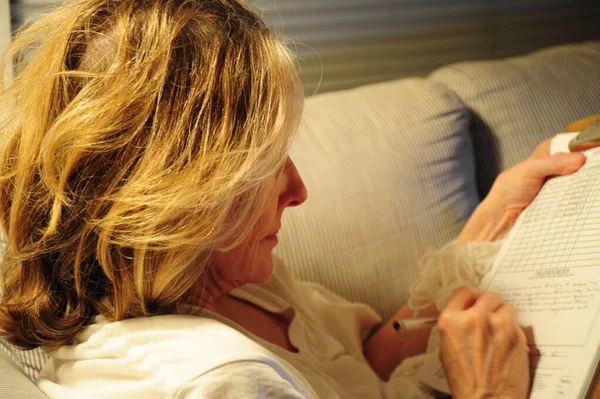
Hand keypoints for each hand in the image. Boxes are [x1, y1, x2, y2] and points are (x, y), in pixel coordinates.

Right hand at [438, 286, 528, 398]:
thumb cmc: (465, 382)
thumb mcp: (446, 349)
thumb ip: (455, 325)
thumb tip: (467, 312)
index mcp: (451, 321)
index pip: (463, 291)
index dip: (470, 297)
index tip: (474, 301)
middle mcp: (474, 319)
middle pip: (487, 295)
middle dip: (489, 305)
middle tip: (489, 317)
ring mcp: (498, 325)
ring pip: (506, 306)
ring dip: (503, 315)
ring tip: (500, 331)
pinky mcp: (517, 334)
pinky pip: (516, 323)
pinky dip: (513, 330)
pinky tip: (507, 345)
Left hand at [459, 139, 585, 241]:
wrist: (501, 218)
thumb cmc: (509, 190)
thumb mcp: (529, 170)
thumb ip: (553, 163)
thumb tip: (580, 159)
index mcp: (549, 153)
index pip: (575, 143)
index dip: (588, 145)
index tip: (599, 149)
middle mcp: (558, 167)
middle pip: (583, 163)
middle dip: (592, 167)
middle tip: (596, 172)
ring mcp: (562, 186)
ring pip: (584, 181)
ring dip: (589, 185)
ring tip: (594, 187)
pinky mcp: (563, 202)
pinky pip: (579, 198)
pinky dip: (584, 199)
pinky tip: (590, 201)